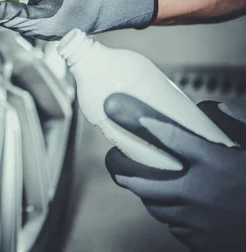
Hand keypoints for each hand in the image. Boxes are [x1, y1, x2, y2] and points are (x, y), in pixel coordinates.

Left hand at [104, 93, 245, 251]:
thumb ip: (238, 124)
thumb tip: (214, 108)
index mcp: (216, 164)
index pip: (172, 137)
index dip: (147, 125)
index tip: (130, 116)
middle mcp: (200, 192)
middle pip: (145, 181)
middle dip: (122, 169)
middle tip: (114, 160)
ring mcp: (198, 220)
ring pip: (155, 206)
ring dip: (146, 193)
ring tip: (140, 183)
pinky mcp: (202, 240)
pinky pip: (174, 226)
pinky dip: (170, 214)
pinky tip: (173, 206)